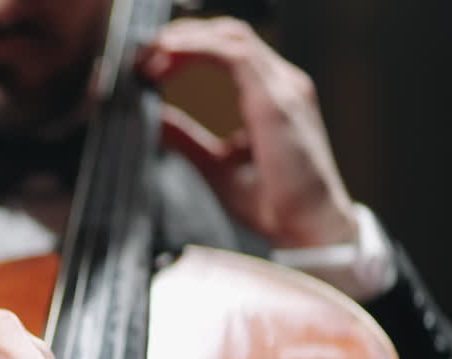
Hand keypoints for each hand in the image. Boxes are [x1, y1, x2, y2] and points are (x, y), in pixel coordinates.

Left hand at [138, 17, 357, 248]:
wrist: (309, 230)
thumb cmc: (274, 203)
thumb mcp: (215, 165)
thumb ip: (186, 138)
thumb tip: (155, 119)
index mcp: (270, 95)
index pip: (227, 50)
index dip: (186, 47)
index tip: (149, 65)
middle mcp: (282, 84)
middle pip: (228, 34)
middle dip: (181, 37)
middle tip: (142, 56)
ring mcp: (285, 88)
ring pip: (232, 38)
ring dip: (185, 41)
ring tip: (151, 56)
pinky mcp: (278, 102)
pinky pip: (236, 57)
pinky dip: (199, 51)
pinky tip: (170, 59)